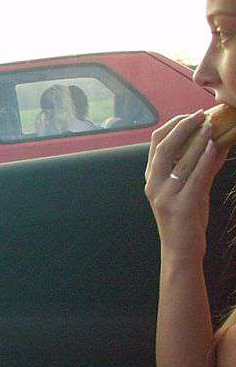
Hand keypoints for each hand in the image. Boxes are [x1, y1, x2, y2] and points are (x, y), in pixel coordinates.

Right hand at [144, 110, 227, 261]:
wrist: (180, 251)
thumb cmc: (184, 221)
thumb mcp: (187, 191)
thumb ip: (197, 169)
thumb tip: (215, 145)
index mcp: (151, 179)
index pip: (155, 144)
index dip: (172, 126)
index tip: (190, 115)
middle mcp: (154, 185)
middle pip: (163, 147)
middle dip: (183, 127)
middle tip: (201, 115)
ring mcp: (165, 195)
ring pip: (180, 160)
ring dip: (197, 139)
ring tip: (211, 125)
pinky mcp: (181, 205)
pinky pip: (195, 176)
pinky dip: (205, 158)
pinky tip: (215, 146)